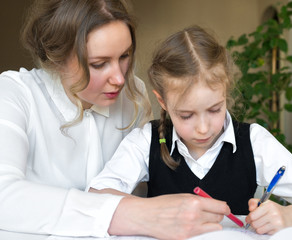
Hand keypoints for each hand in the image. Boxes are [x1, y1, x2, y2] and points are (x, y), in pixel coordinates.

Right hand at [108, 193, 229, 239]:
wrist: (147, 215)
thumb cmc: (162, 204)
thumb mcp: (182, 196)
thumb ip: (199, 201)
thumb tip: (214, 205)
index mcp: (194, 202)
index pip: (220, 207)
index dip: (224, 208)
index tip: (225, 209)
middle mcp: (194, 215)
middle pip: (219, 217)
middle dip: (217, 214)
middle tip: (211, 213)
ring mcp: (191, 229)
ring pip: (214, 227)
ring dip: (211, 224)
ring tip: (201, 220)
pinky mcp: (186, 238)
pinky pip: (203, 235)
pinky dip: (202, 231)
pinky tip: (194, 227)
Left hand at [246, 198, 291, 234]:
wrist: (287, 215)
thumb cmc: (273, 209)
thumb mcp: (263, 202)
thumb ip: (252, 202)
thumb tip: (250, 209)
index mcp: (268, 205)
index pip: (253, 215)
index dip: (248, 218)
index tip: (248, 219)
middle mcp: (273, 214)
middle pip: (254, 224)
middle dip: (253, 223)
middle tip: (255, 221)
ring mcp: (277, 223)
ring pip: (259, 230)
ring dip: (258, 227)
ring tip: (261, 223)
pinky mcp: (278, 230)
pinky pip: (265, 233)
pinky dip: (265, 230)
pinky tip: (268, 226)